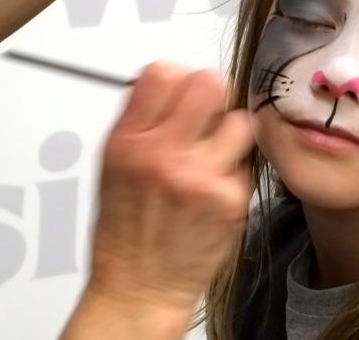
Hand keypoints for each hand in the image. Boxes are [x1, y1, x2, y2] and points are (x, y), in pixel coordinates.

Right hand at [84, 63, 252, 319]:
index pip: (163, 73)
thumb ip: (140, 120)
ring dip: (231, 134)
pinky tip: (214, 190)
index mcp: (129, 141)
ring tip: (214, 155)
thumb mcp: (113, 164)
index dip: (178, 77)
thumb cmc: (125, 229)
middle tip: (209, 113)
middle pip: (209, 84)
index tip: (182, 90)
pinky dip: (233, 172)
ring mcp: (201, 177)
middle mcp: (164, 155)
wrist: (140, 286)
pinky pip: (246, 164)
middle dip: (212, 95)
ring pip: (240, 122)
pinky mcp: (230, 200)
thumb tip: (169, 82)